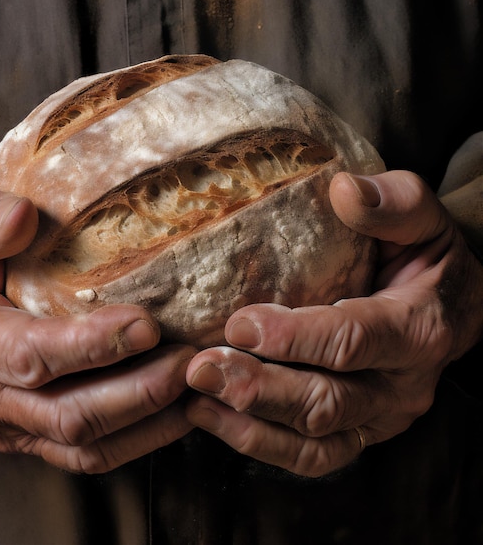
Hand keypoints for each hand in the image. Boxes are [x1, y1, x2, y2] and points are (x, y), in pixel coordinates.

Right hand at [0, 184, 194, 472]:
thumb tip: (22, 216)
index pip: (32, 355)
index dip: (91, 346)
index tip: (148, 325)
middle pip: (69, 415)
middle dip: (136, 392)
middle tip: (187, 361)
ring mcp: (10, 426)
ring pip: (85, 446)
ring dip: (148, 422)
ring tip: (195, 388)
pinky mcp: (32, 437)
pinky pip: (88, 454)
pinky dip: (139, 438)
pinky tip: (177, 410)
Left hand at [185, 170, 482, 476]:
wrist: (450, 305)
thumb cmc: (426, 256)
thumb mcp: (423, 218)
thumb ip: (392, 202)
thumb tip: (345, 187)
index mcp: (419, 328)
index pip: (354, 339)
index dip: (296, 337)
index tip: (239, 323)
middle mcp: (401, 386)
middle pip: (328, 402)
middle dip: (259, 389)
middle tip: (200, 368)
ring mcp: (378, 417)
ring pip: (315, 441)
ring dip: (250, 423)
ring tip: (195, 397)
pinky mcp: (357, 432)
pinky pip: (310, 457)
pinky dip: (258, 443)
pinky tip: (210, 415)